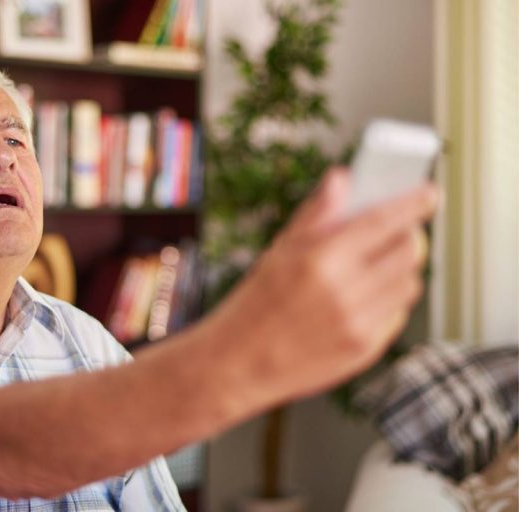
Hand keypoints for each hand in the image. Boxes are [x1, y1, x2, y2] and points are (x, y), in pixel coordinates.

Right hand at [209, 167, 437, 406]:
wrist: (239, 362)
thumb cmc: (255, 303)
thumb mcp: (278, 250)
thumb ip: (316, 213)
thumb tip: (342, 178)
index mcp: (320, 259)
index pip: (384, 221)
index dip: (414, 203)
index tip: (427, 194)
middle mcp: (344, 292)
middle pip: (409, 251)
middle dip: (409, 235)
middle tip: (396, 231)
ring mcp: (358, 324)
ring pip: (410, 283)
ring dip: (402, 269)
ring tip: (375, 267)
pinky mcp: (365, 350)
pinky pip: (398, 314)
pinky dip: (391, 300)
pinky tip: (365, 298)